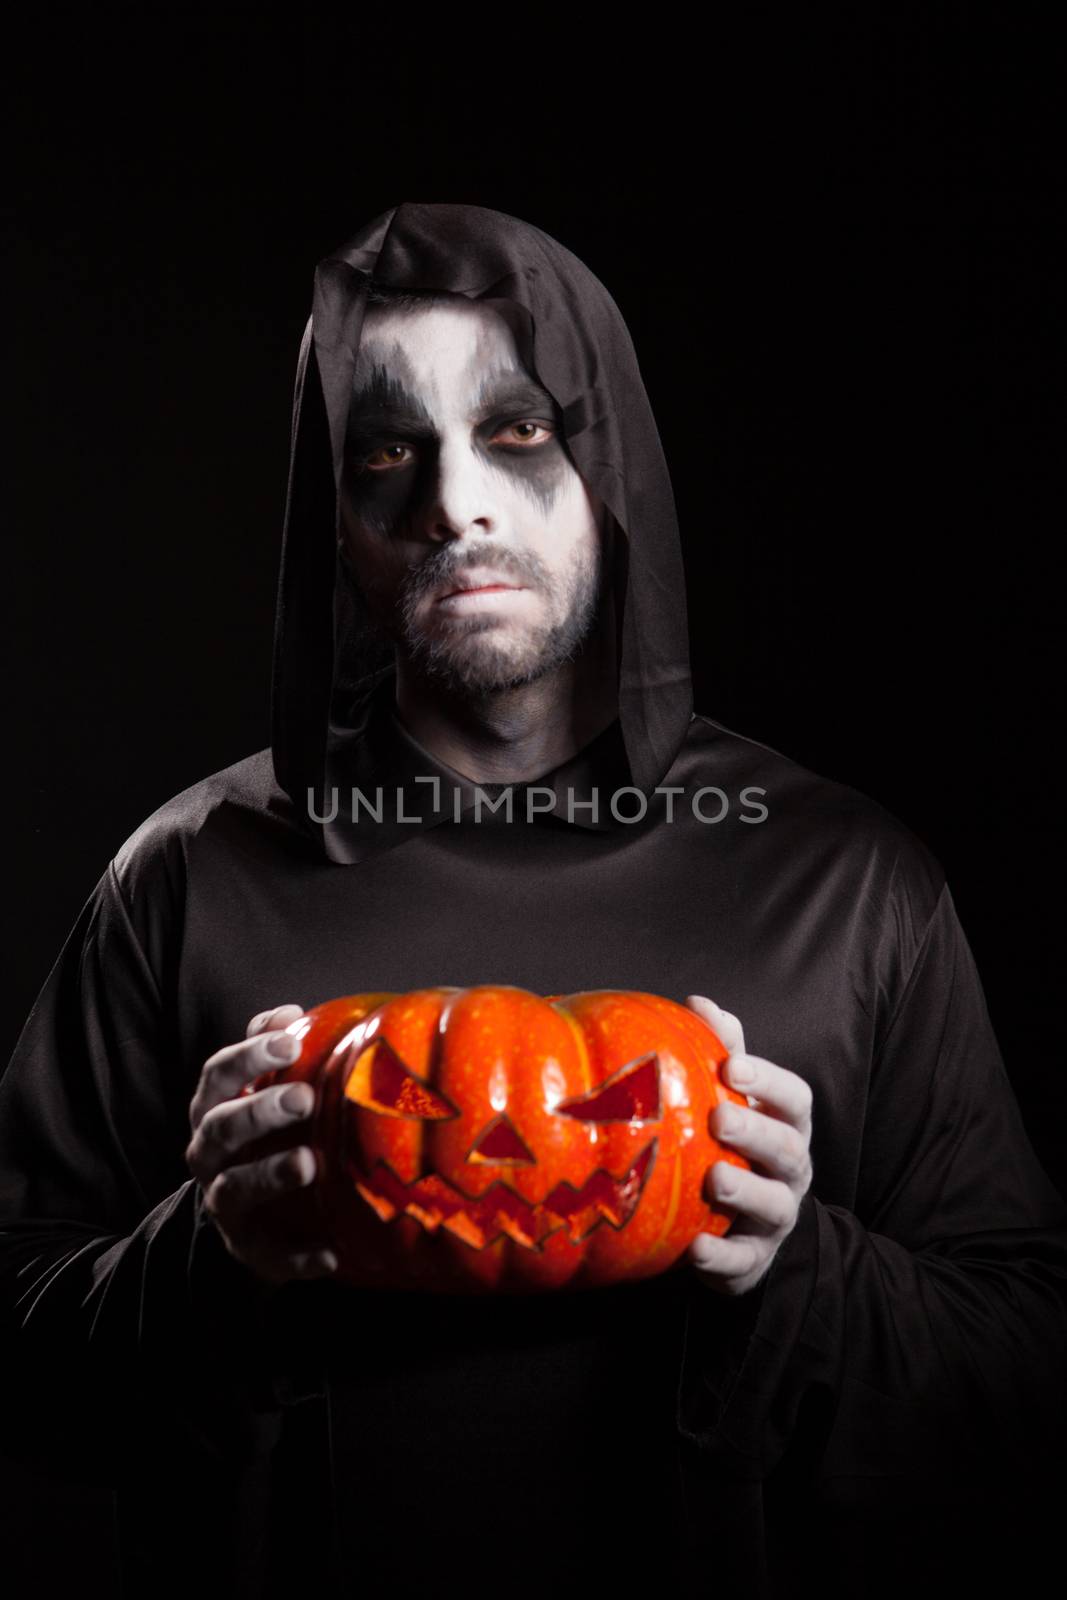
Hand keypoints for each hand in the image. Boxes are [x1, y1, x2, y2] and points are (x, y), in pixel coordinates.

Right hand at [185, 1003, 338, 1285]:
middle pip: (221, 1129)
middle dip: (259, 1112)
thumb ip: (269, 1050)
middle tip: (304, 1098)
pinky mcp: (251, 1250)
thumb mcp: (258, 1091)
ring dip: (270, 1175)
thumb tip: (289, 1012)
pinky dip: (298, 1258)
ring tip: (309, 1163)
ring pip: (234, 1189)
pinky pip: (271, 1257)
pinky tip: (331, 1254)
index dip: (248, 1057)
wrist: (248, 1215)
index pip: (218, 1076)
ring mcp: (225, 1204)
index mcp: (213, 1110)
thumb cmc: (262, 1135)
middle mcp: (209, 1156)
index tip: (288, 1044)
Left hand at [684, 995, 812, 1296]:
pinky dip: (722, 1257)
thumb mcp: (733, 1099)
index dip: (769, 1080)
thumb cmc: (732, 1146)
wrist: (741, 1227)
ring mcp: (776, 1217)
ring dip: (745, 1191)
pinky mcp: (753, 1261)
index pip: (795, 1098)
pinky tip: (696, 1246)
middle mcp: (790, 1170)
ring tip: (714, 1179)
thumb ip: (723, 1052)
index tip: (732, 1065)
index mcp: (786, 1125)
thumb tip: (700, 1003)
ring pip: (774, 1204)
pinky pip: (743, 1262)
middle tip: (719, 1118)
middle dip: (756, 1132)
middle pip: (788, 1148)